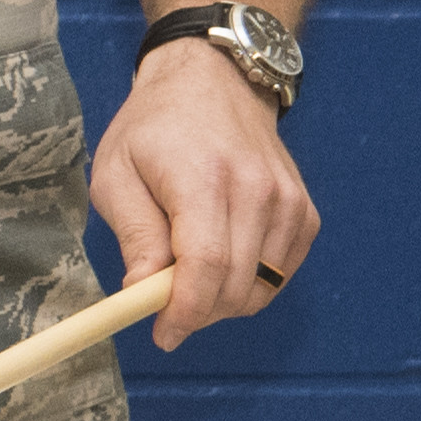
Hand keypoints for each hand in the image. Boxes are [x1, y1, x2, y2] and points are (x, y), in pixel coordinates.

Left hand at [92, 38, 314, 343]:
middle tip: (163, 307)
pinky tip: (220, 262)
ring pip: (262, 288)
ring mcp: (288, 201)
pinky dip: (249, 284)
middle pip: (235, 285)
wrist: (213, 85)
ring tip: (187, 278)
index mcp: (203, 179)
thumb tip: (143, 293)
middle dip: (197, 312)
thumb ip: (134, 235)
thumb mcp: (116, 175)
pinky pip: (281, 274)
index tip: (162, 335)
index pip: (205, 264)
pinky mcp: (304, 212)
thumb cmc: (152, 130)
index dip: (184, 311)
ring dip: (222, 301)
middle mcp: (257, 191)